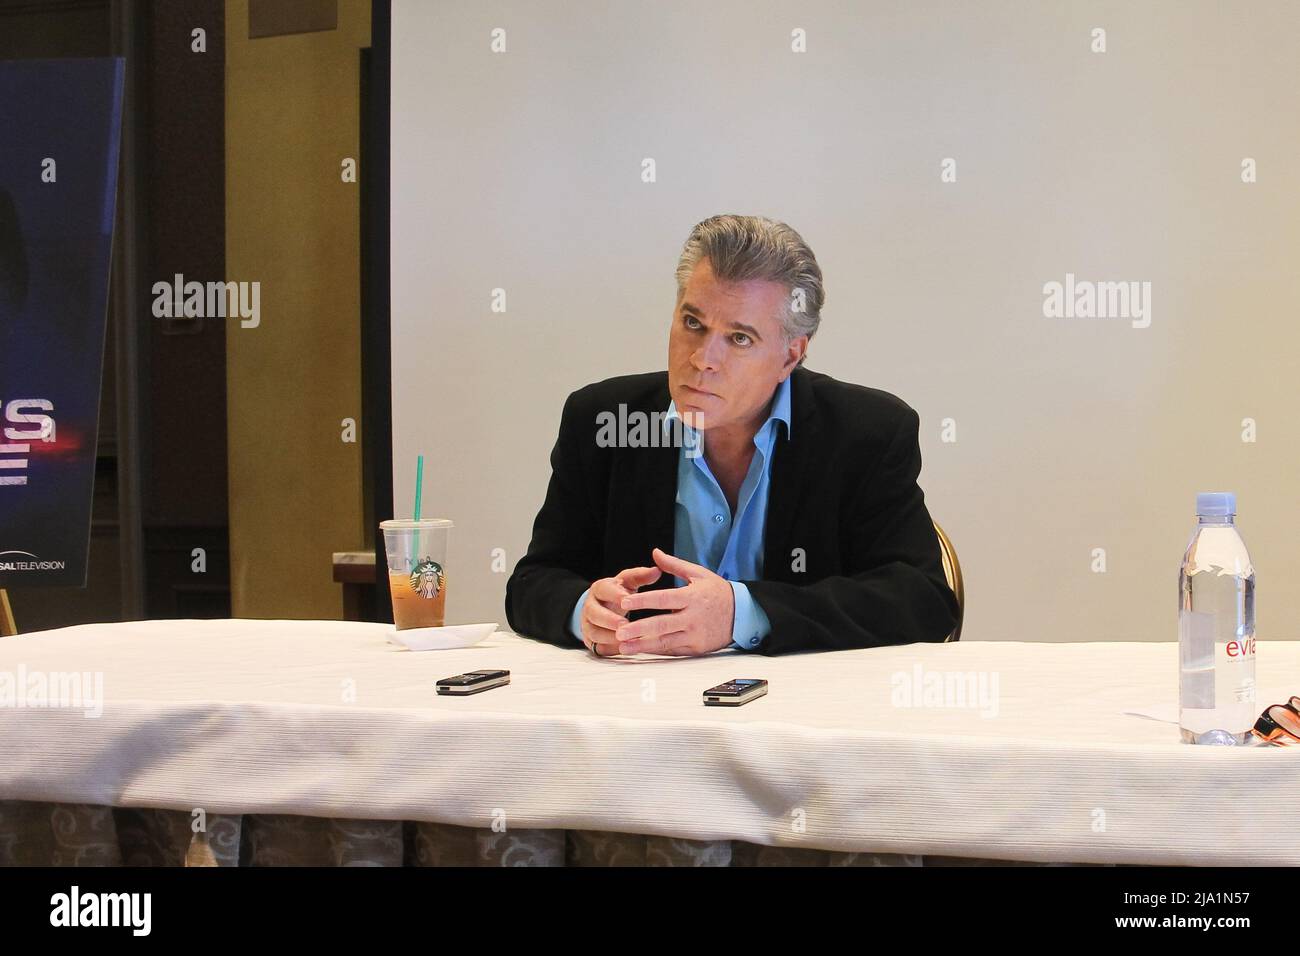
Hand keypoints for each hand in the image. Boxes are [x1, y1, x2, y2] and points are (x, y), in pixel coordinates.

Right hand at [579, 565, 661, 655]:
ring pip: (593, 631)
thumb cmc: (618, 594)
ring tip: (625, 640)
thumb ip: (641, 576)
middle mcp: (590, 606)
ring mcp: (588, 624)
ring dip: (609, 636)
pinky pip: (597, 647)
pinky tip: (623, 650)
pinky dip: (609, 649)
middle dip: (609, 619)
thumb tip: (656, 571)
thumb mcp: (628, 582)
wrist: (601, 607)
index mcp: (600, 589)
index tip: (627, 599)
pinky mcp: (591, 640)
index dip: (615, 595)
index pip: (604, 590)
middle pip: (594, 612)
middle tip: (625, 624)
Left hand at [613, 548, 734, 655]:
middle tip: (619, 631)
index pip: (663, 599)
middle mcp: (692, 617)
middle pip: (661, 624)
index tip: (624, 602)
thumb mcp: (698, 574)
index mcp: (691, 597)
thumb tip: (655, 553)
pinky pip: (673, 651)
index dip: (643, 601)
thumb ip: (674, 565)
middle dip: (638, 629)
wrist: (742, 614)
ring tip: (623, 646)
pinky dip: (656, 651)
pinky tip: (640, 651)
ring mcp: (694, 635)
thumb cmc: (718, 592)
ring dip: (642, 645)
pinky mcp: (696, 648)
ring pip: (665, 642)